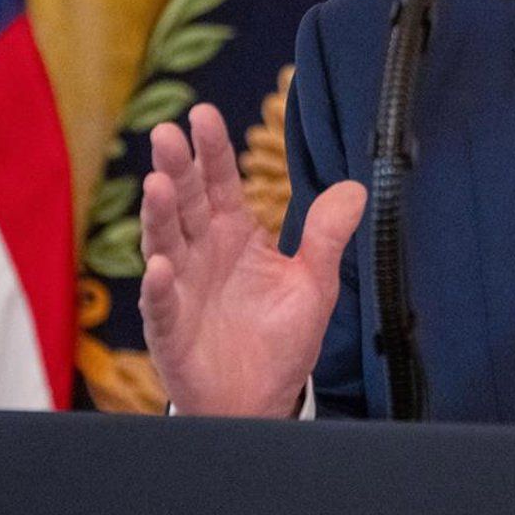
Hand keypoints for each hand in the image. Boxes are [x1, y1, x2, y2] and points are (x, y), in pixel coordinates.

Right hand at [139, 103, 364, 416]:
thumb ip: (326, 236)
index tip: (203, 115)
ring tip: (157, 185)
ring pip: (164, 243)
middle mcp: (202, 254)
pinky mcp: (170, 330)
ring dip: (159, 215)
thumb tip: (356, 188)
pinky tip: (162, 267)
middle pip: (186, 203)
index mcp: (235, 236)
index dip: (211, 151)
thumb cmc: (279, 340)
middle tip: (166, 134)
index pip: (220, 184)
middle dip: (176, 168)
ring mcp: (182, 289)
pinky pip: (162, 305)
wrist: (260, 400)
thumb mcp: (314, 284)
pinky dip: (160, 287)